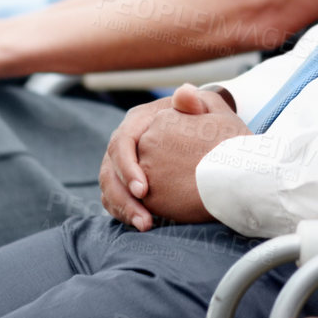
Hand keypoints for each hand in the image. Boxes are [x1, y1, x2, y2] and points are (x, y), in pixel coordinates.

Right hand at [101, 85, 250, 229]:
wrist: (207, 133)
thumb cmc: (205, 119)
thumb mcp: (204, 107)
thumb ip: (194, 101)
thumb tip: (185, 92)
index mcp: (138, 120)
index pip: (122, 144)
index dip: (128, 168)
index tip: (144, 191)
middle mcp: (124, 141)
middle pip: (110, 171)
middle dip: (124, 198)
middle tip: (145, 219)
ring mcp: (122, 162)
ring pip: (110, 188)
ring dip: (124, 209)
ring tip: (146, 225)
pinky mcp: (125, 180)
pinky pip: (116, 198)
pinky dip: (126, 212)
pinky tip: (144, 224)